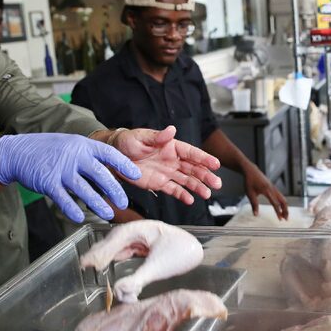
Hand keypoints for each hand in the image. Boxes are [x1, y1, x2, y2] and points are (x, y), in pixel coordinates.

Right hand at [0, 133, 140, 222]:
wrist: (18, 152)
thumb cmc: (50, 151)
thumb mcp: (73, 146)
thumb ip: (91, 158)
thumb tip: (112, 176)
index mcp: (83, 145)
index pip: (109, 153)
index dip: (124, 165)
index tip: (137, 175)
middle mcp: (74, 156)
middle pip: (100, 174)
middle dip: (115, 190)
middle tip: (123, 202)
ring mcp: (61, 169)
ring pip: (84, 189)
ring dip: (98, 204)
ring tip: (108, 214)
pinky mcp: (48, 182)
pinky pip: (64, 199)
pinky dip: (72, 209)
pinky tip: (80, 217)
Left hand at [100, 126, 221, 204]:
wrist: (113, 157)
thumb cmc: (128, 142)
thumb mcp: (142, 137)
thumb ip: (158, 136)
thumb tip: (172, 130)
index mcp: (171, 146)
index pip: (191, 153)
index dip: (204, 158)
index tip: (216, 164)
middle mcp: (172, 160)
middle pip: (193, 168)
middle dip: (206, 176)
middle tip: (217, 183)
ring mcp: (167, 172)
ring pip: (187, 181)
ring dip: (198, 187)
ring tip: (207, 194)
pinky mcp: (159, 183)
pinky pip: (173, 190)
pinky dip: (182, 195)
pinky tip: (191, 200)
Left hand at [243, 164, 288, 220]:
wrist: (251, 170)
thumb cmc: (249, 181)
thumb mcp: (250, 193)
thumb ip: (254, 204)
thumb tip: (255, 214)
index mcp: (267, 190)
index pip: (275, 203)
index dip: (278, 212)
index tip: (280, 219)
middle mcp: (272, 189)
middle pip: (283, 201)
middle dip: (285, 210)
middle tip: (285, 219)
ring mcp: (273, 187)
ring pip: (282, 198)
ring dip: (284, 207)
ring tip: (284, 215)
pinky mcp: (272, 187)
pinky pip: (280, 195)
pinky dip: (282, 202)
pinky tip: (281, 207)